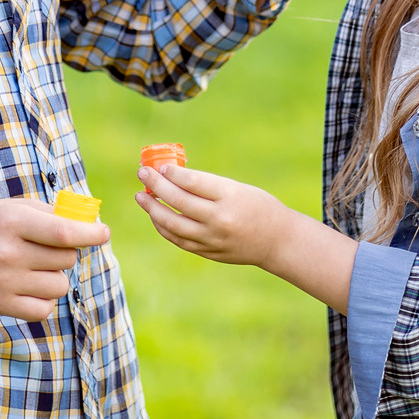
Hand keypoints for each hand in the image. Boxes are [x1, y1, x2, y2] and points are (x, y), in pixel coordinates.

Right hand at [0, 198, 109, 320]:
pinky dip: (46, 299)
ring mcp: (5, 282)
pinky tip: (32, 286)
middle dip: (66, 252)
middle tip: (47, 247)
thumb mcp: (14, 208)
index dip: (90, 235)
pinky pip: (45, 309)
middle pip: (66, 259)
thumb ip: (51, 215)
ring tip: (36, 267)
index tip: (104, 234)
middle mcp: (10, 253)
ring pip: (59, 285)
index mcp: (14, 222)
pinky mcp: (1, 305)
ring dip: (56, 276)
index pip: (64, 233)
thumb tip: (90, 227)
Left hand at [134, 164, 360, 311]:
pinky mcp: (209, 253)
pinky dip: (164, 228)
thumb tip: (172, 177)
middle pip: (179, 201)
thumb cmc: (258, 206)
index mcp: (229, 196)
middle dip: (156, 186)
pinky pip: (179, 240)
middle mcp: (219, 219)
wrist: (277, 241)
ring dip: (153, 209)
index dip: (172, 173)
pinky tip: (156, 216)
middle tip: (142, 173)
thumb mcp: (237, 188)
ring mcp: (213, 239)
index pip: (192, 182)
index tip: (159, 166)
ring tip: (141, 196)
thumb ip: (207, 186)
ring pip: (173, 224)